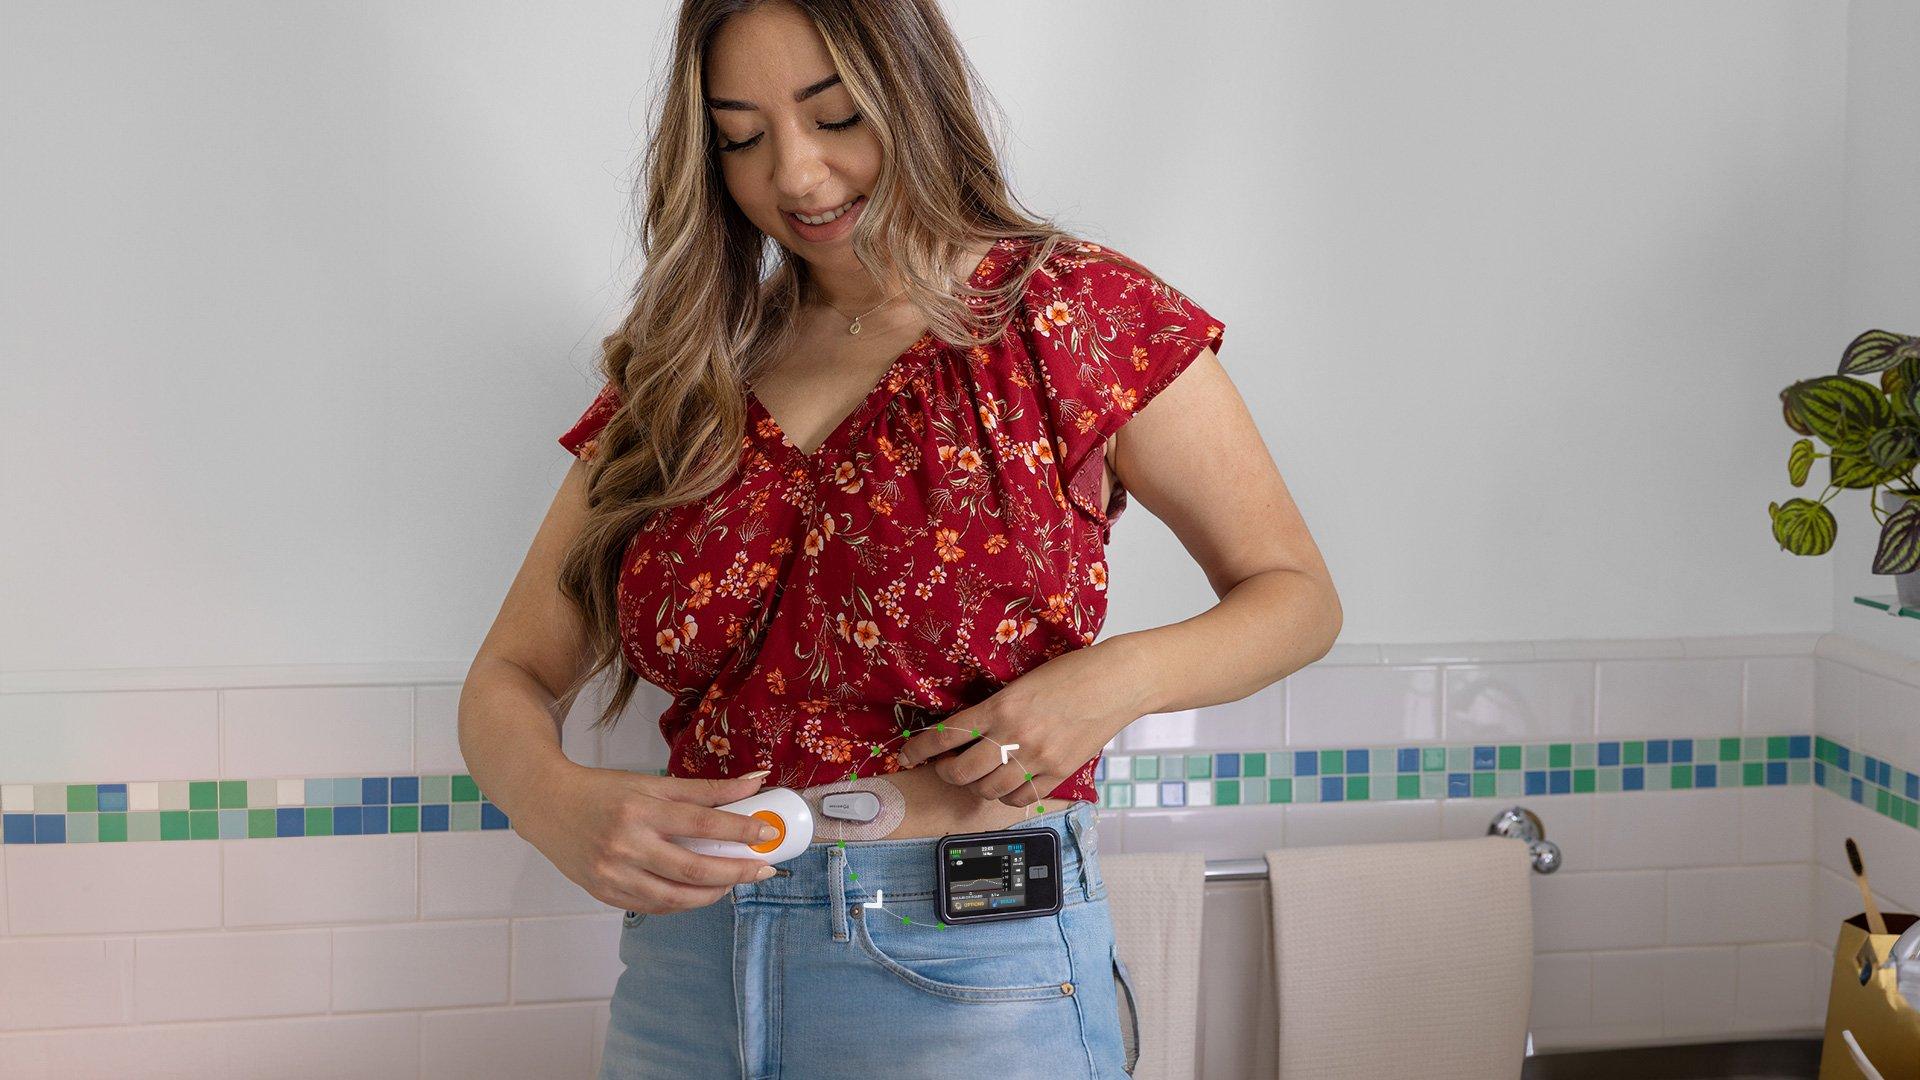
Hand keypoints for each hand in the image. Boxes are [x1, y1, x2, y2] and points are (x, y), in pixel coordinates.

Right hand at [513, 765, 780, 915]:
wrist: (546, 805)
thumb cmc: (602, 791)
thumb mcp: (652, 783)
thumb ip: (704, 789)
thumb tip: (755, 782)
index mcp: (640, 811)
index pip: (701, 824)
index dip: (740, 831)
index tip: (768, 833)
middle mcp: (625, 846)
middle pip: (693, 870)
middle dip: (736, 872)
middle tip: (764, 869)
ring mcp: (613, 875)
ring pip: (675, 898)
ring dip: (713, 894)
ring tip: (734, 882)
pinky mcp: (604, 894)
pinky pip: (653, 907)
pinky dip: (682, 903)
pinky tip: (699, 892)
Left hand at [894, 642, 1144, 808]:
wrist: (1118, 681)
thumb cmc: (1073, 672)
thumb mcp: (1024, 681)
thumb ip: (996, 706)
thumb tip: (966, 729)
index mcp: (1002, 705)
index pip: (948, 734)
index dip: (921, 748)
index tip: (907, 755)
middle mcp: (1017, 735)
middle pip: (962, 772)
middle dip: (945, 772)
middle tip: (943, 765)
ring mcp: (1039, 758)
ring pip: (989, 791)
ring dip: (974, 786)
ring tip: (975, 775)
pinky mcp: (1060, 772)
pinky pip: (1022, 798)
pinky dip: (1006, 796)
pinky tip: (1005, 785)